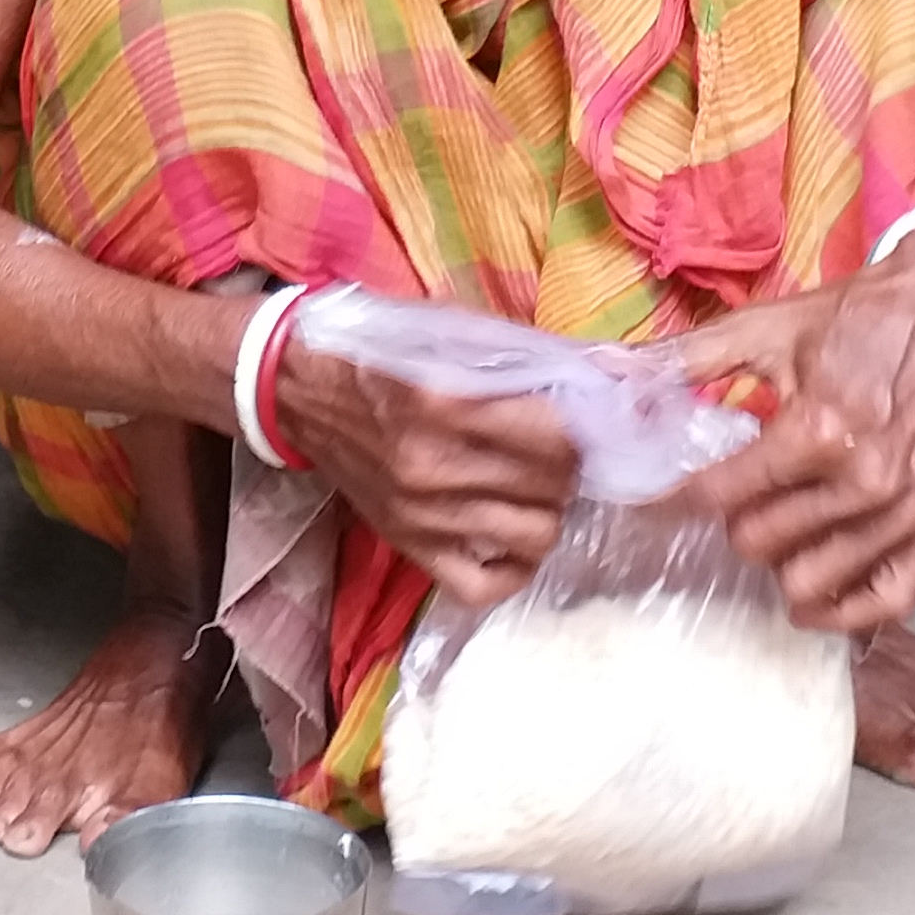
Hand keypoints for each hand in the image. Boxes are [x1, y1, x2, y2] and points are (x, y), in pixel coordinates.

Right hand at [269, 327, 582, 606]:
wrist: (298, 392)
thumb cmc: (379, 351)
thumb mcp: (450, 328)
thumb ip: (529, 351)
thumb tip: (616, 370)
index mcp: (445, 400)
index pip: (557, 433)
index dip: (582, 423)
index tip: (579, 413)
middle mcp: (433, 465)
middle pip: (553, 484)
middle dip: (569, 463)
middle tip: (556, 446)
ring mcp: (421, 515)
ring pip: (535, 535)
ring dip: (549, 508)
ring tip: (535, 485)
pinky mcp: (409, 546)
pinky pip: (484, 586)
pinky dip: (512, 566)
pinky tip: (512, 533)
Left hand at [678, 231, 914, 632]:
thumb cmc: (855, 318)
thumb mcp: (766, 327)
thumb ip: (688, 359)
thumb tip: (617, 376)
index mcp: (820, 429)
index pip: (721, 496)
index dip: (676, 500)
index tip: (656, 502)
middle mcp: (866, 479)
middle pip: (760, 543)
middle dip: (734, 522)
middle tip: (738, 498)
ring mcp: (907, 508)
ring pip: (812, 580)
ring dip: (780, 560)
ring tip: (776, 531)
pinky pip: (889, 599)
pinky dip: (847, 610)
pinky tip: (815, 596)